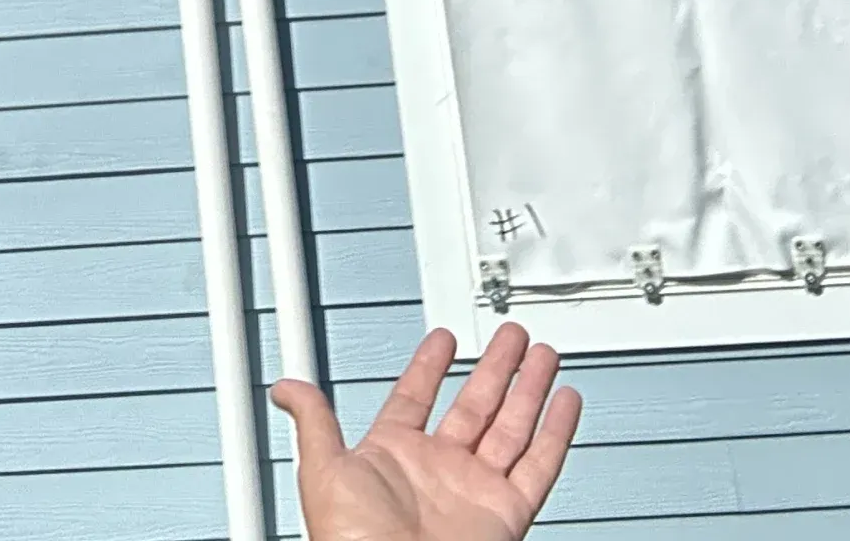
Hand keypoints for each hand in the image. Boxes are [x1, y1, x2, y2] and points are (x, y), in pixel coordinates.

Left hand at [271, 322, 580, 540]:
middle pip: (474, 406)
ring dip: (528, 389)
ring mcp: (474, 491)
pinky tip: (564, 400)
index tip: (444, 338)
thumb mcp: (324, 470)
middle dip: (494, 368)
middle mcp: (438, 471)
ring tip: (542, 353)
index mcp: (394, 457)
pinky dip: (556, 432)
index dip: (429, 365)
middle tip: (510, 336)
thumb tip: (285, 388)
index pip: (416, 397)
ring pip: (511, 428)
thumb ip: (314, 421)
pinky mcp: (505, 513)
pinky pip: (538, 466)